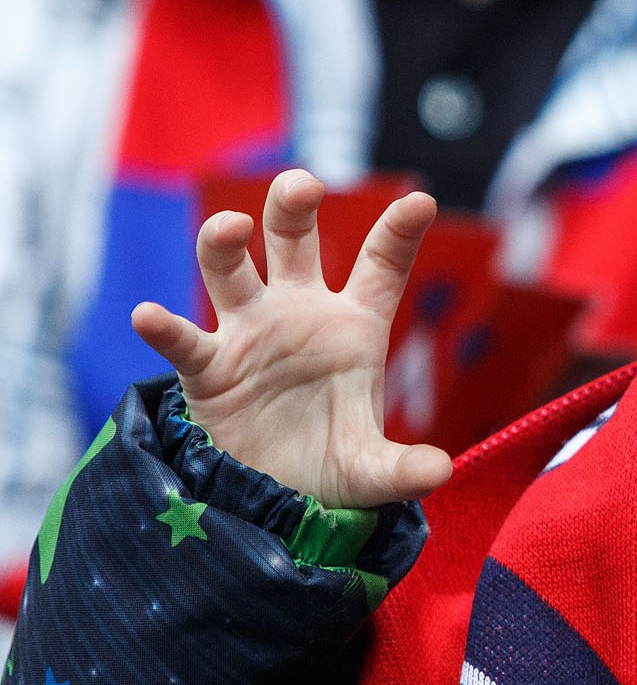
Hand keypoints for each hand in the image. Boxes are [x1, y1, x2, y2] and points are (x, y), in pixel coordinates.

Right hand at [131, 170, 452, 506]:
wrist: (275, 499)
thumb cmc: (330, 466)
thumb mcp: (372, 471)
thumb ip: (403, 469)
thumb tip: (439, 471)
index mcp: (354, 324)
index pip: (381, 265)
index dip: (399, 231)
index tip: (421, 201)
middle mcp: (300, 313)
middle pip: (293, 241)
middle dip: (292, 207)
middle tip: (301, 185)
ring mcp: (250, 333)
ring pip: (231, 268)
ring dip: (224, 242)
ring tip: (232, 228)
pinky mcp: (208, 368)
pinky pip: (184, 340)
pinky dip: (163, 328)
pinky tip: (148, 317)